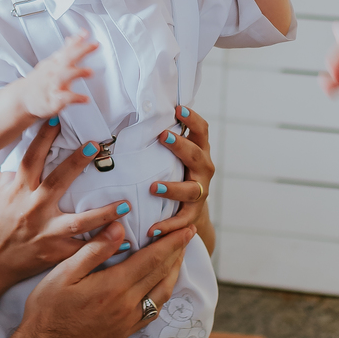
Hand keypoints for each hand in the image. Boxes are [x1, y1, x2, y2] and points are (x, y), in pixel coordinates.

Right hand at [0, 119, 135, 288]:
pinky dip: (103, 246)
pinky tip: (124, 240)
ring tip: (125, 203)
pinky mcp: (54, 253)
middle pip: (56, 182)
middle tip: (95, 145)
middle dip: (76, 163)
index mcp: (18, 191)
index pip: (31, 159)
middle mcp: (31, 209)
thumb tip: (26, 143)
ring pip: (77, 221)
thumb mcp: (0, 194)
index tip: (59, 118)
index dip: (43, 137)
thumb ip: (14, 171)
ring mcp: (45, 232)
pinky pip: (82, 249)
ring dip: (103, 213)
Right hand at [17, 34, 96, 119]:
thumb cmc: (40, 81)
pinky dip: (75, 97)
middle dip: (81, 50)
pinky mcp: (53, 101)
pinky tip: (85, 98)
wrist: (22, 99)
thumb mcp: (52, 64)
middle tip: (94, 45)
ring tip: (90, 72)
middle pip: (67, 58)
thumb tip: (73, 38)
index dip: (77, 40)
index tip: (86, 33)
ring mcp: (53, 86)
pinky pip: (64, 98)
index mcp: (55, 63)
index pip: (66, 49)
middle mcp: (54, 72)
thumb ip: (65, 51)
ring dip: (77, 72)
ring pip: (64, 76)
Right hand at [18, 220, 193, 337]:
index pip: (152, 259)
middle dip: (178, 252)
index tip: (186, 229)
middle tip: (190, 234)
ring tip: (179, 255)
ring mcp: (129, 321)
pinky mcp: (126, 332)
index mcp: (114, 287)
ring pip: (162, 293)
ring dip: (174, 272)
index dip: (171, 242)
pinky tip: (162, 285)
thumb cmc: (47, 309)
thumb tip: (119, 226)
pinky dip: (164, 292)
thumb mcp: (64, 273)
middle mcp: (128, 305)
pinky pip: (154, 310)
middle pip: (162, 274)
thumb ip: (94, 250)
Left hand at [146, 105, 214, 247]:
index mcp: (200, 150)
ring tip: (154, 187)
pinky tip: (152, 229)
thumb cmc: (176, 170)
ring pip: (191, 190)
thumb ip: (163, 137)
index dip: (192, 119)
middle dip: (181, 146)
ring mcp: (200, 191)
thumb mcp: (174, 153)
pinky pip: (182, 220)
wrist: (191, 208)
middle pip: (197, 156)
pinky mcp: (193, 214)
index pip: (202, 130)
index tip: (178, 108)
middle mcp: (204, 169)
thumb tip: (134, 114)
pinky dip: (168, 225)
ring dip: (173, 188)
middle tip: (163, 136)